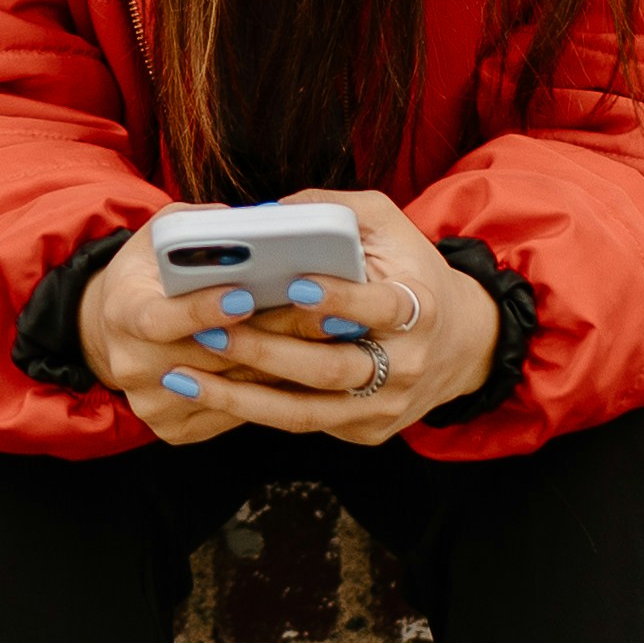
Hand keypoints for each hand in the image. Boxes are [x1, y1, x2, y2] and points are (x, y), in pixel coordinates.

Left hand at [76, 196, 485, 447]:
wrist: (460, 342)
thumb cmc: (409, 270)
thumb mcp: (387, 226)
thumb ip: (335, 211)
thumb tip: (268, 213)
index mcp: (419, 308)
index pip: (382, 308)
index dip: (339, 299)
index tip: (294, 284)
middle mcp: (407, 365)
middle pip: (331, 369)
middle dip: (265, 352)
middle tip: (208, 332)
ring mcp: (385, 407)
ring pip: (307, 411)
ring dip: (240, 397)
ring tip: (183, 376)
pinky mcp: (366, 430)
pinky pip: (304, 422)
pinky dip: (254, 410)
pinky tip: (207, 393)